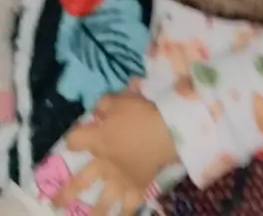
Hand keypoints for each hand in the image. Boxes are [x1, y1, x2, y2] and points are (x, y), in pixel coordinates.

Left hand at [53, 92, 177, 214]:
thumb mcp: (119, 100)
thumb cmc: (140, 113)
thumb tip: (98, 110)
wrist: (164, 131)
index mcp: (97, 140)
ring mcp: (119, 180)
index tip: (74, 140)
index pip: (74, 141)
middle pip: (81, 181)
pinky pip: (130, 206)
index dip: (73, 140)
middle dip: (67, 193)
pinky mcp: (137, 188)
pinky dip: (126, 214)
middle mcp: (104, 164)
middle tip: (55, 203)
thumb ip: (105, 105)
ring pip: (103, 202)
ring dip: (94, 213)